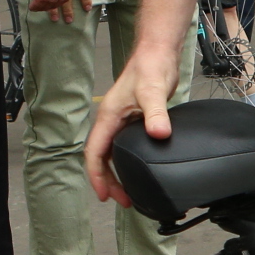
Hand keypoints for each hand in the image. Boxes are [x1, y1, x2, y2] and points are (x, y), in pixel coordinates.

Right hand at [83, 38, 182, 206]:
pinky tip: (139, 170)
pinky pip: (124, 146)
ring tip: (129, 192)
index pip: (95, 152)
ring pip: (112, 153)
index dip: (97, 176)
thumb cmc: (150, 67)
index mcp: (108, 117)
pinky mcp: (133, 120)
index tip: (105, 194)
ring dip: (117, 174)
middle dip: (109, 181)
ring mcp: (121, 121)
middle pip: (101, 158)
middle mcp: (111, 121)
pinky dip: (127, 162)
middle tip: (123, 200)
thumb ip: (156, 114)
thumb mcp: (153, 91)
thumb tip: (159, 134)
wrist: (158, 54)